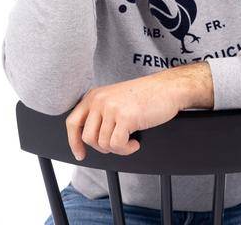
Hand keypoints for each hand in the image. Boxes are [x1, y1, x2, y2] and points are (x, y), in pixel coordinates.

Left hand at [65, 70, 181, 160]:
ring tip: (130, 140)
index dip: (73, 142)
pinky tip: (135, 142)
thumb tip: (88, 138)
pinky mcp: (125, 117)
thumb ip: (100, 112)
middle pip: (88, 138)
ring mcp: (112, 108)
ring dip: (118, 148)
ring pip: (103, 144)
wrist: (167, 88)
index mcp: (95, 95)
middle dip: (103, 147)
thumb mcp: (115, 98)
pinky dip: (126, 149)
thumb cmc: (146, 95)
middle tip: (117, 143)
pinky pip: (117, 146)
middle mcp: (100, 100)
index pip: (73, 122)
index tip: (80, 153)